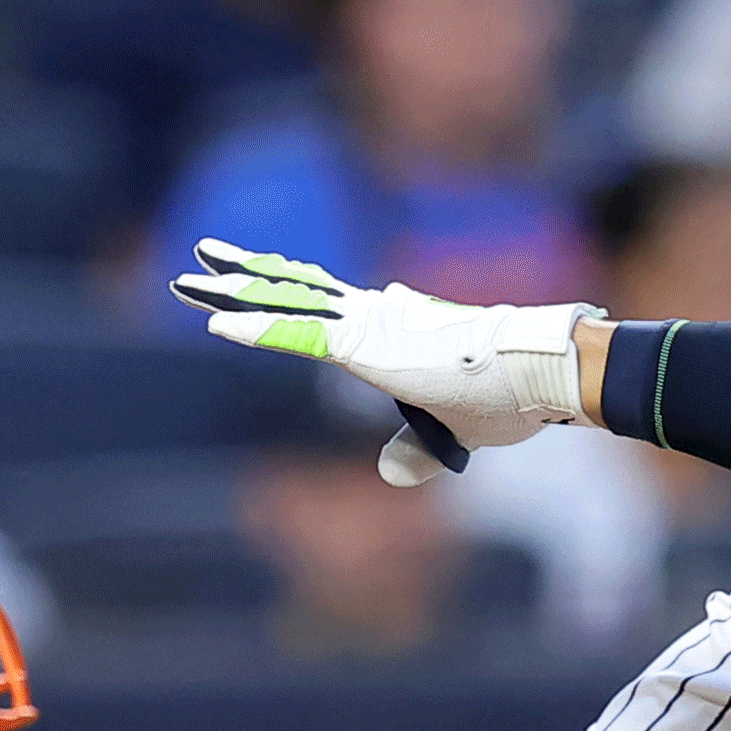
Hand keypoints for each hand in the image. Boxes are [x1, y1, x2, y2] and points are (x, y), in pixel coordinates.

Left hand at [171, 246, 593, 488]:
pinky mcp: (368, 349)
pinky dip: (258, 330)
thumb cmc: (509, 397)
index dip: (282, 295)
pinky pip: (300, 335)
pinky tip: (219, 324)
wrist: (541, 372)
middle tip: (199, 259)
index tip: (246, 279)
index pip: (322, 306)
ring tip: (189, 273)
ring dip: (235, 292)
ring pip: (287, 302)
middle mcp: (373, 318)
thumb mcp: (454, 433)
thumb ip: (415, 449)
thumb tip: (391, 471)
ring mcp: (368, 328)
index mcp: (390, 330)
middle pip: (294, 290)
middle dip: (243, 278)